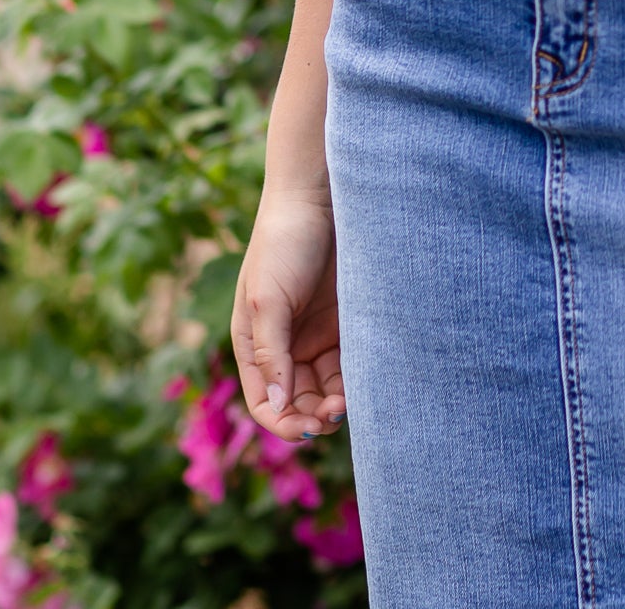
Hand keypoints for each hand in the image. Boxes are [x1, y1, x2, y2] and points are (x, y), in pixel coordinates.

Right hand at [232, 189, 345, 441]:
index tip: (308, 428)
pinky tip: (369, 381)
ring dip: (338, 403)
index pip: (266, 401)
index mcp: (255, 345)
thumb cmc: (283, 243)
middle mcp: (285, 346)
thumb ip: (270, 353)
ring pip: (328, 388)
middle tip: (337, 413)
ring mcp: (317, 334)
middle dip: (315, 416)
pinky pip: (352, 362)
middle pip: (300, 401)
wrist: (320, 195)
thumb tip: (277, 406)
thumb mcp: (267, 300)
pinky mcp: (348, 321)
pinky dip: (358, 378)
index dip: (284, 422)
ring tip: (352, 401)